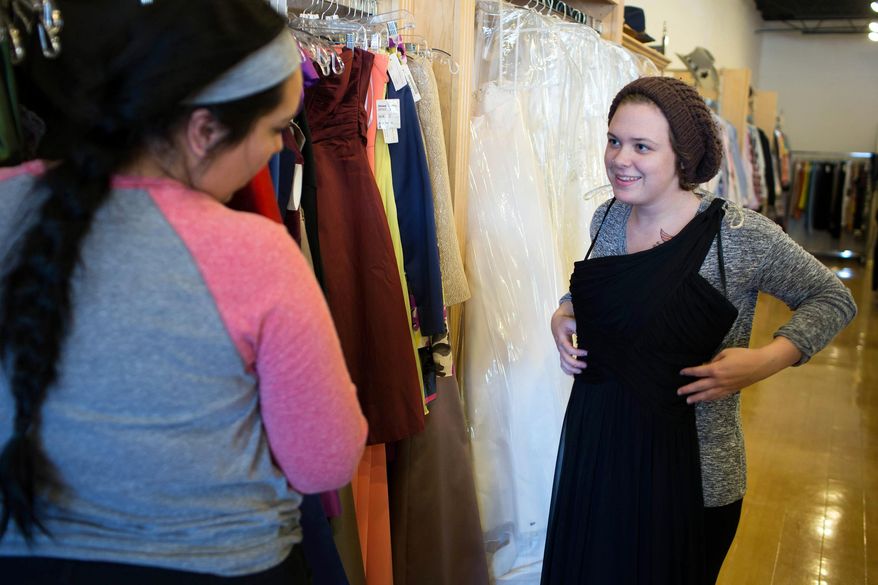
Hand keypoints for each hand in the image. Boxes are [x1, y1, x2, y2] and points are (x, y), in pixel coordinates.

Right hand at [551, 301, 587, 374]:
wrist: (557, 323)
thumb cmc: (566, 322)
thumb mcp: (572, 322)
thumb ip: (577, 328)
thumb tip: (588, 336)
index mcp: (562, 339)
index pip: (568, 348)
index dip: (577, 352)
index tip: (587, 352)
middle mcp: (560, 347)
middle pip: (565, 358)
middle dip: (575, 363)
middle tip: (586, 365)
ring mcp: (560, 351)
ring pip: (563, 363)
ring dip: (571, 369)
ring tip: (581, 371)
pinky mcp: (562, 354)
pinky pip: (562, 365)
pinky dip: (567, 371)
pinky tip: (574, 373)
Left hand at [678, 338, 801, 403]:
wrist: (760, 365)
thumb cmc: (743, 355)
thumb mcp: (726, 352)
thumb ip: (714, 360)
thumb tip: (707, 366)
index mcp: (716, 369)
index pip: (698, 371)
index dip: (689, 372)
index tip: (681, 372)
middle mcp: (719, 380)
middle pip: (700, 386)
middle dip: (689, 389)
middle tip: (679, 392)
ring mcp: (726, 387)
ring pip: (708, 395)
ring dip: (697, 398)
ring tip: (688, 401)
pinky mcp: (732, 390)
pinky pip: (718, 396)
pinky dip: (710, 399)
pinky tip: (704, 400)